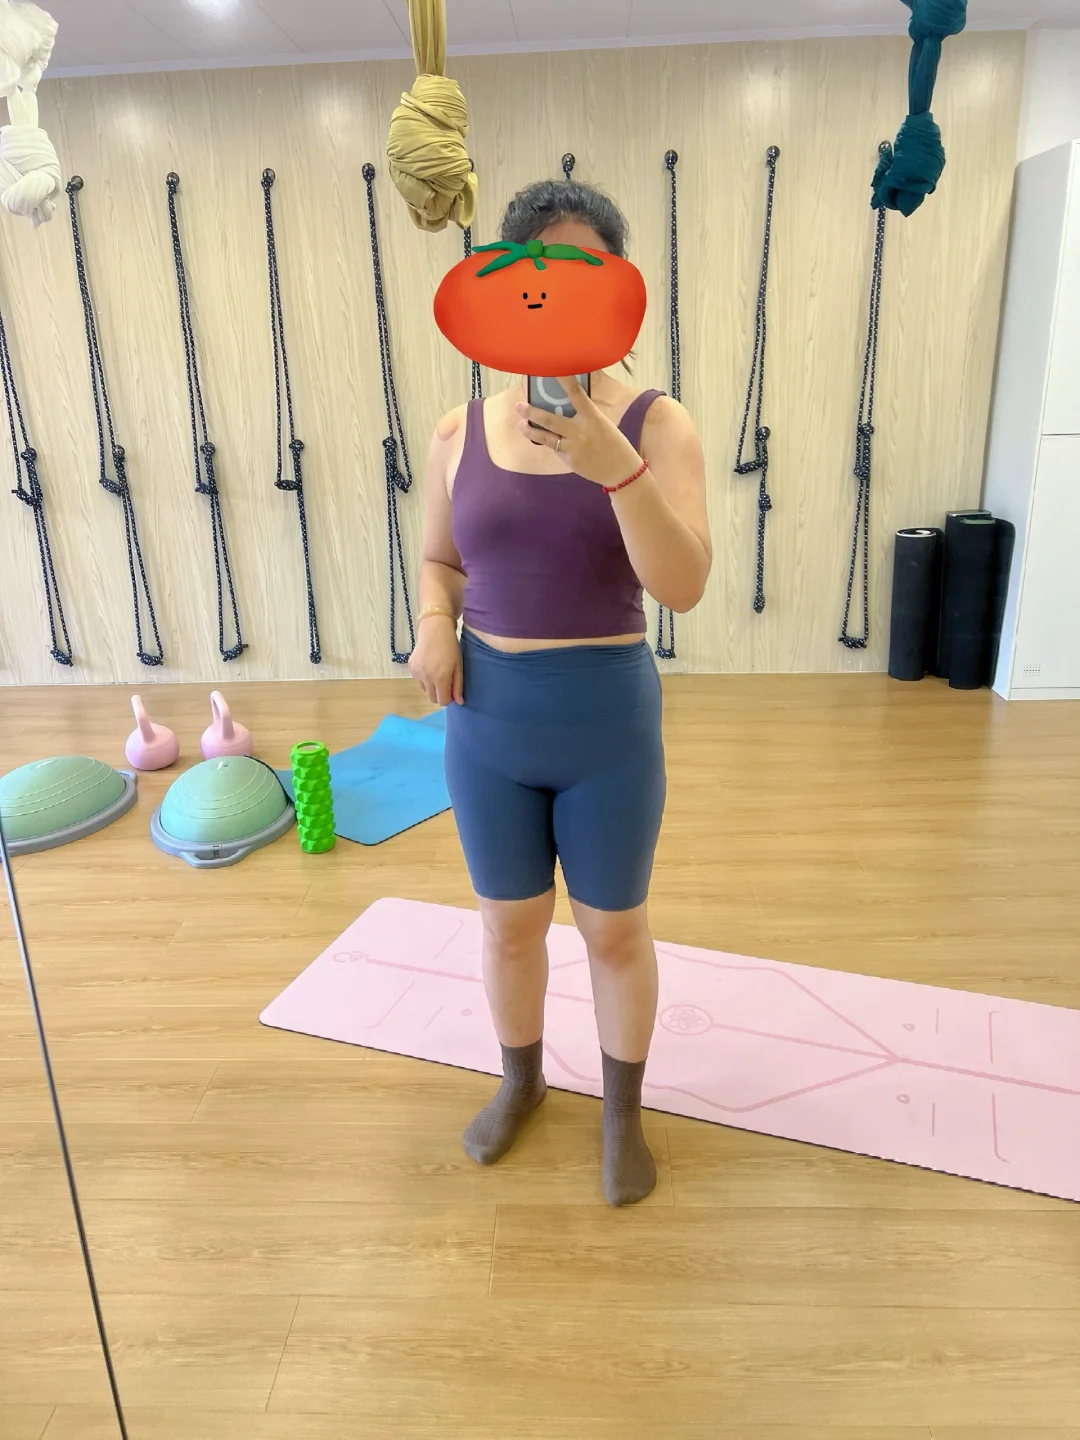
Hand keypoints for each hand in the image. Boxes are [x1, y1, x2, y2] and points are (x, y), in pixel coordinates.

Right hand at [408, 617, 462, 705]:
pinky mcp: (411, 667)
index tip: (451, 689)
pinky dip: (424, 678)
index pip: (442, 701)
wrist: (435, 629)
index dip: (448, 698)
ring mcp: (417, 673)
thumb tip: (459, 702)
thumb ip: (458, 686)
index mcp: (441, 678)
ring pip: (425, 690)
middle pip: (432, 699)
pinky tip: (429, 665)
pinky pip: (418, 680)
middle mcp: (427, 678)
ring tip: (437, 671)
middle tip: (445, 681)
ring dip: (431, 686)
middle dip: (440, 693)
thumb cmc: (451, 647)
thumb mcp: (459, 667)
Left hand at [516, 376, 643, 488]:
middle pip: (549, 418)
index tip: (551, 371)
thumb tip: (565, 407)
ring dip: (530, 430)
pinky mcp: (569, 459)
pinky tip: (540, 438)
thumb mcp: (602, 424)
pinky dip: (547, 442)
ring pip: (545, 437)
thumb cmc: (614, 443)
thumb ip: (585, 416)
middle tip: (519, 405)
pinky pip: (554, 448)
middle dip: (531, 412)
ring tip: (520, 424)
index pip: (575, 393)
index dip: (563, 380)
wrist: (621, 470)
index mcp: (592, 416)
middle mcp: (580, 430)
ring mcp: (572, 446)